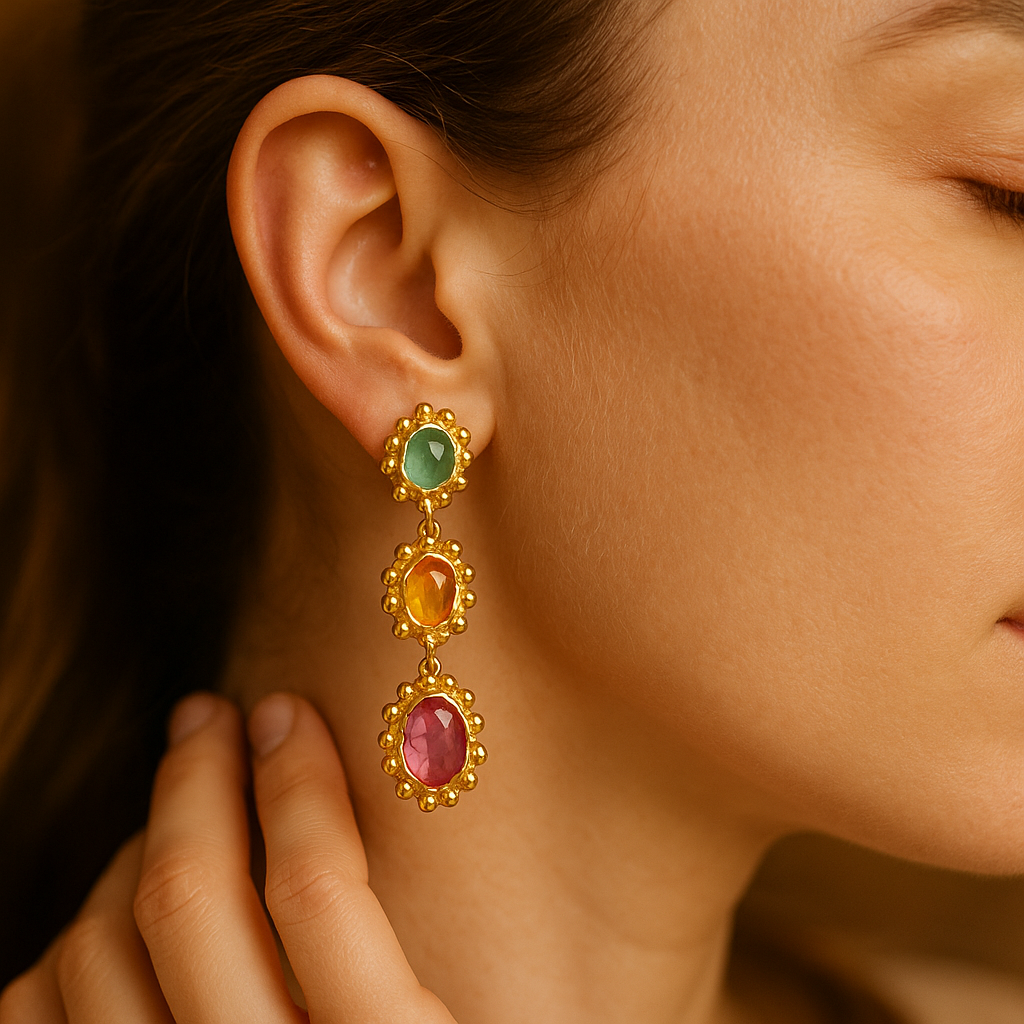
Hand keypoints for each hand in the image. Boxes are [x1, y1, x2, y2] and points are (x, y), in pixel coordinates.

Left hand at [0, 693, 458, 1023]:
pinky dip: (62, 948)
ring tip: (174, 818)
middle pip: (187, 900)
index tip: (286, 711)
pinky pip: (38, 1018)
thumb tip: (362, 816)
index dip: (294, 779)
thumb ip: (415, 954)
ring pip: (93, 952)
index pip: (313, 889)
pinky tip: (115, 918)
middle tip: (209, 717)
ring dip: (132, 853)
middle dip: (193, 781)